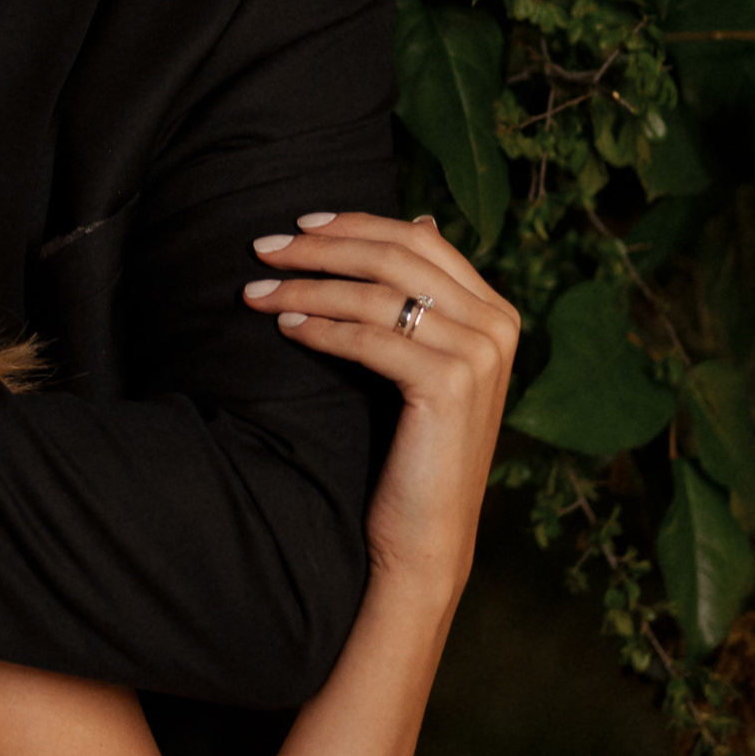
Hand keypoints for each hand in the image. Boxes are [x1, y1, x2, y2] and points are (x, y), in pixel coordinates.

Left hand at [243, 211, 520, 606]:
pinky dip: (319, 327)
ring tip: (256, 291)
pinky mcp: (449, 384)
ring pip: (375, 294)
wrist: (426, 535)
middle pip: (396, 256)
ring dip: (307, 286)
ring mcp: (479, 354)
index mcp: (496, 311)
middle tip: (262, 247)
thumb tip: (421, 220)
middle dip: (322, 247)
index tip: (299, 226)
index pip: (419, 241)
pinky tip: (285, 326)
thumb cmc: (415, 450)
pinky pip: (368, 338)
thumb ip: (427, 300)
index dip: (356, 224)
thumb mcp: (427, 362)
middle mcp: (497, 325)